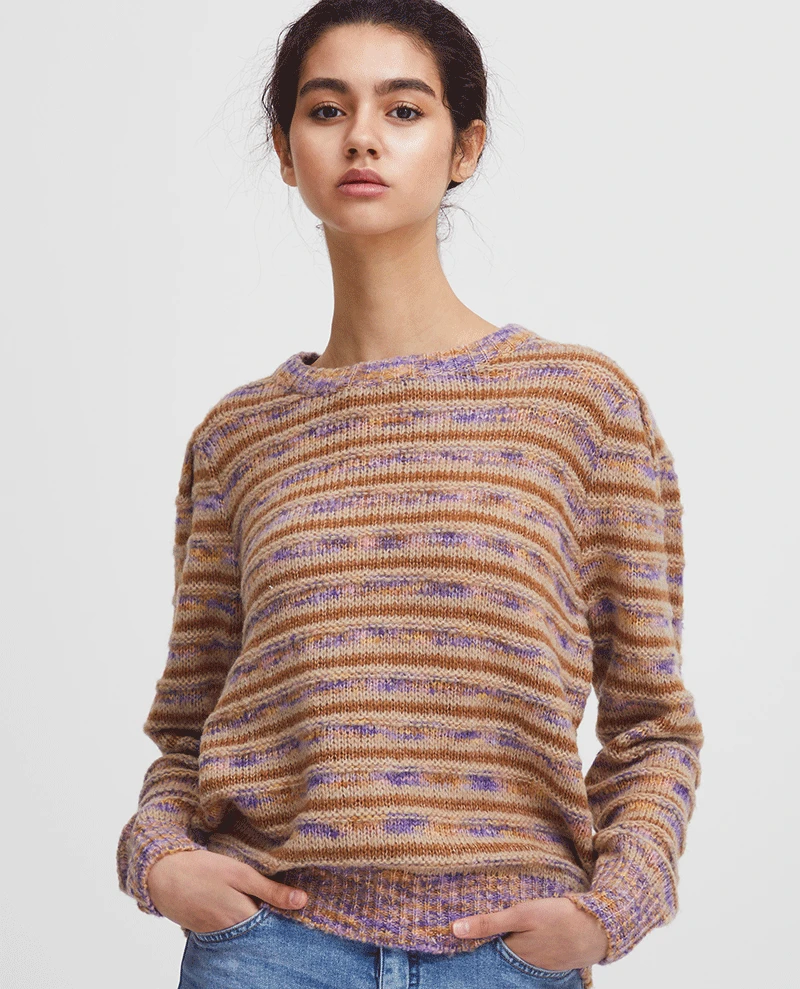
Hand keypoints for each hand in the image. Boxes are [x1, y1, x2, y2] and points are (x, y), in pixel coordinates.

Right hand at [147, 849, 307, 932]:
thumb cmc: (202, 870)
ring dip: (254, 919)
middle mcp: (230, 931)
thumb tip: (301, 901)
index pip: (273, 926)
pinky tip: (241, 904)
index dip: (286, 917)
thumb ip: (270, 890)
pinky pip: (228, 928)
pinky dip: (237, 919)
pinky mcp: (205, 927)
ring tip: (265, 903)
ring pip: (244, 929)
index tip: (300, 908)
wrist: (161, 875)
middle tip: (285, 905)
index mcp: (242, 918)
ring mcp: (215, 932)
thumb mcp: (240, 874)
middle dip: (272, 920)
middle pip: (259, 930)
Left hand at [452, 896, 608, 969]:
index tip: (456, 934)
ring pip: (516, 956)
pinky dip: (526, 948)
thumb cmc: (557, 918)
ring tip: (499, 935)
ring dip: (508, 946)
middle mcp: (525, 963)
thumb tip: (455, 929)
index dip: (473, 941)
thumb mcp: (521, 914)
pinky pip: (533, 956)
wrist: (597, 928)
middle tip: (473, 933)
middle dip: (489, 946)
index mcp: (514, 951)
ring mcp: (540, 964)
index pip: (485, 950)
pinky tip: (527, 938)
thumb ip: (489, 923)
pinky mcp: (554, 960)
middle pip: (501, 955)